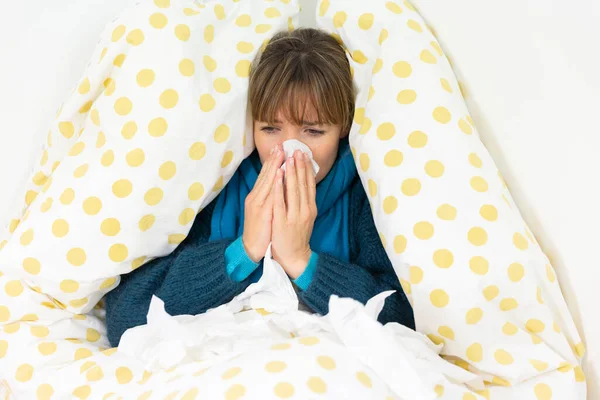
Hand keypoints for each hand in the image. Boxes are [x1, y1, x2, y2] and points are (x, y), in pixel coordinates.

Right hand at [242, 144, 284, 261]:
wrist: (252, 248)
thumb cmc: (260, 230)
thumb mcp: (264, 210)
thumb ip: (269, 197)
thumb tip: (279, 183)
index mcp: (257, 196)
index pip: (265, 176)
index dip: (272, 161)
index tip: (279, 148)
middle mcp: (256, 197)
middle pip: (265, 175)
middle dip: (273, 159)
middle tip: (280, 145)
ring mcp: (258, 204)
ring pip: (267, 181)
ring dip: (274, 166)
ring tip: (281, 153)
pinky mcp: (262, 212)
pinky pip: (269, 194)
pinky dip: (274, 183)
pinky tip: (279, 173)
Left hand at [272, 150, 317, 278]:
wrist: (294, 256)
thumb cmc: (297, 235)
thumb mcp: (305, 216)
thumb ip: (305, 201)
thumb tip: (304, 183)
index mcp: (310, 208)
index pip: (309, 184)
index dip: (306, 168)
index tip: (303, 154)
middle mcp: (305, 210)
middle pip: (302, 184)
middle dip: (299, 166)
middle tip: (296, 150)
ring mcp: (294, 216)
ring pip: (293, 190)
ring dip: (290, 173)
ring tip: (288, 158)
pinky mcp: (282, 221)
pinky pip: (280, 202)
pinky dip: (279, 187)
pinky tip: (278, 176)